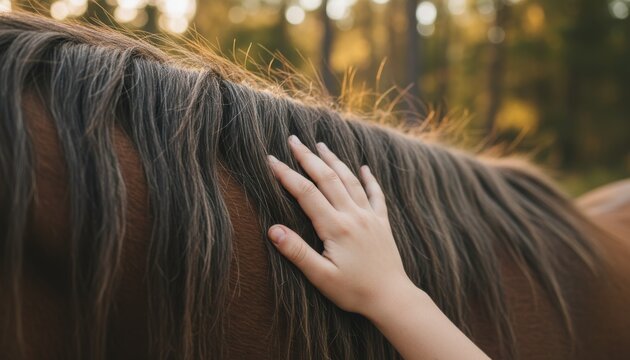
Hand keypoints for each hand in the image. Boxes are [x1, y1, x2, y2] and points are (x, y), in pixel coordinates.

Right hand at [266, 135, 415, 316]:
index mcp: (336, 227)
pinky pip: (376, 194)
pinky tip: (364, 167)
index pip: (306, 193)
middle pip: (327, 178)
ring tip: (320, 145)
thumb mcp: (321, 277)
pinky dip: (369, 179)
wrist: (392, 298)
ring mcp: (370, 217)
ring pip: (350, 180)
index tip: (271, 160)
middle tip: (293, 140)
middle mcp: (353, 215)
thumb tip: (272, 229)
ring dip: (334, 160)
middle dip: (308, 158)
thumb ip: (296, 252)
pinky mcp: (382, 223)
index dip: (287, 174)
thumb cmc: (354, 291)